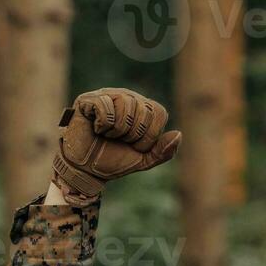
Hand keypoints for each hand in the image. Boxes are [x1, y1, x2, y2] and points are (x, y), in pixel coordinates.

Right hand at [51, 88, 181, 206]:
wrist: (86, 170)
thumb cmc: (113, 161)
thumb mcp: (143, 160)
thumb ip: (163, 151)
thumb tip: (178, 134)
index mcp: (143, 108)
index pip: (160, 112)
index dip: (150, 135)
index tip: (135, 145)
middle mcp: (127, 97)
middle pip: (144, 109)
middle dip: (133, 134)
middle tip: (119, 140)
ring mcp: (107, 95)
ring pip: (126, 105)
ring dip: (117, 130)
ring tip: (107, 134)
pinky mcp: (88, 99)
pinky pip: (105, 106)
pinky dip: (102, 124)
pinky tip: (96, 128)